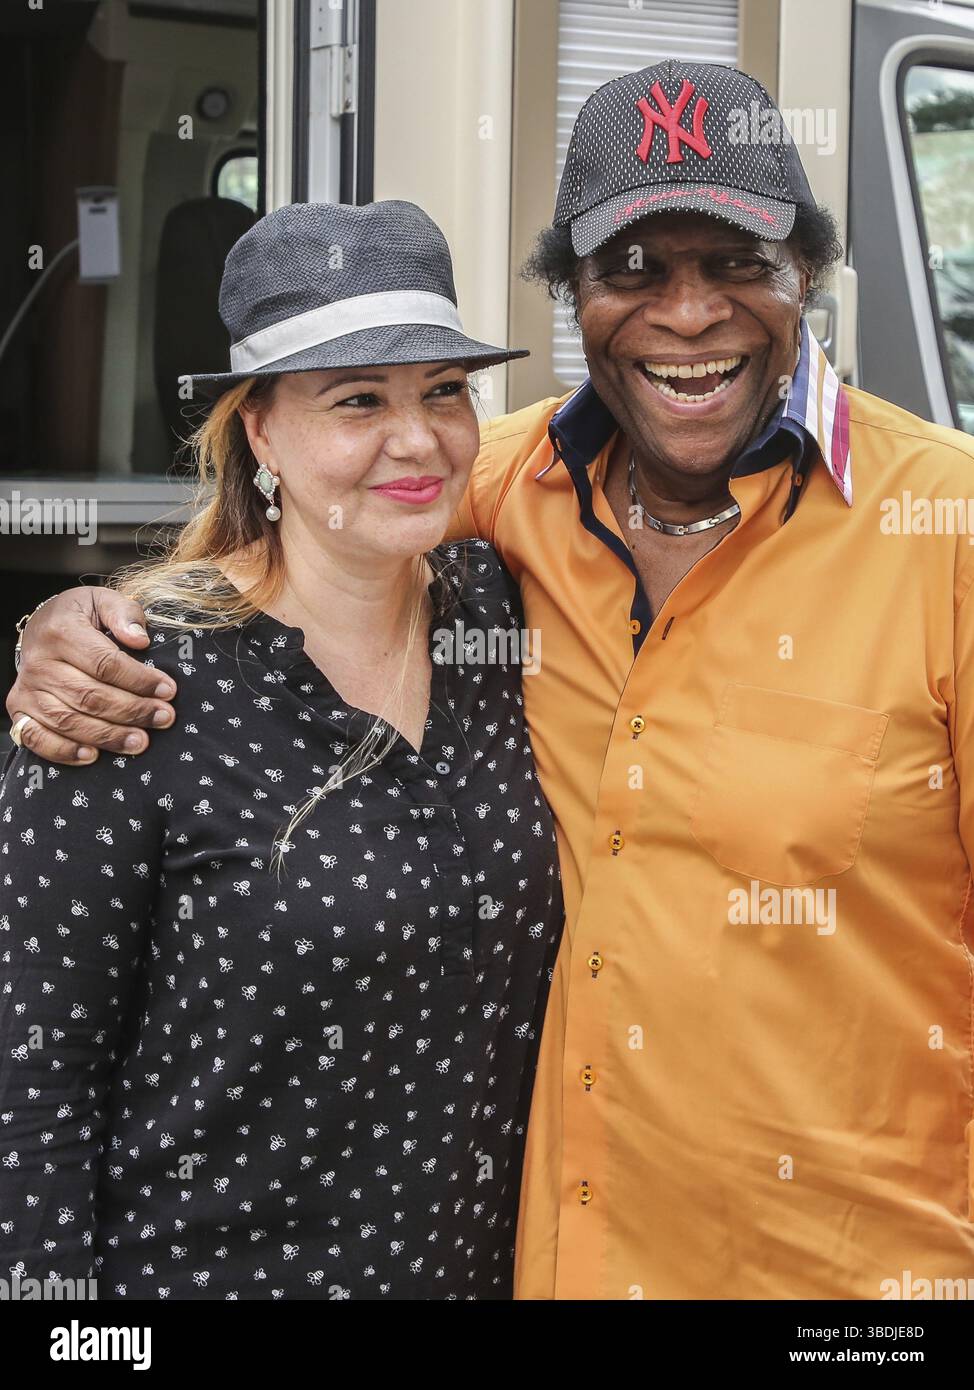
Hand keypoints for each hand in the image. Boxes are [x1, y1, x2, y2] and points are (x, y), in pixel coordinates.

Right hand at [5, 586, 176, 763]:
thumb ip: (124, 614)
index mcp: (61, 632)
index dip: (139, 680)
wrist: (40, 627)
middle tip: (164, 718)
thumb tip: (140, 639)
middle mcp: (39, 663)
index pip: (105, 663)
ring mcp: (26, 689)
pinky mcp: (20, 710)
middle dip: (132, 711)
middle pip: (90, 696)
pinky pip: (37, 738)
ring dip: (108, 736)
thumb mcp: (103, 600)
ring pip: (69, 721)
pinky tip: (93, 756)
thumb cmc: (80, 617)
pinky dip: (64, 751)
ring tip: (141, 741)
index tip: (168, 690)